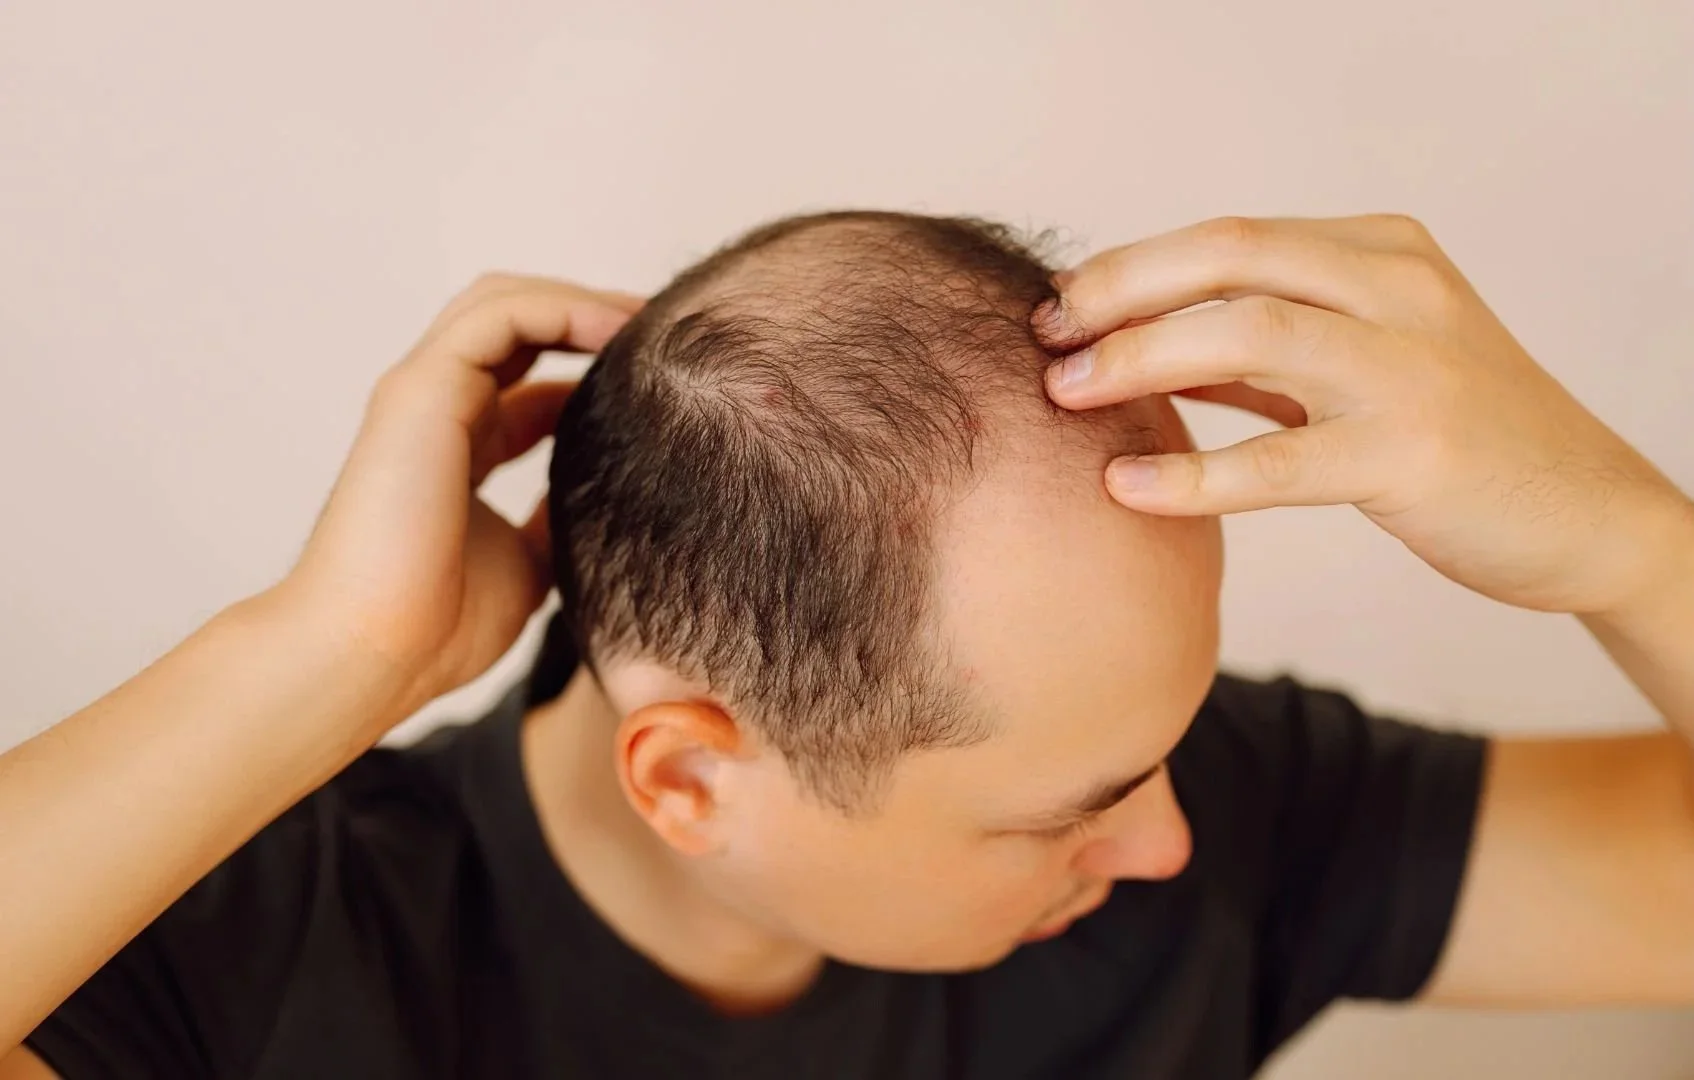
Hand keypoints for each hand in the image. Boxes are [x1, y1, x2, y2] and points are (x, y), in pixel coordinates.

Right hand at [280, 274, 640, 715]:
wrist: (374, 655)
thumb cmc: (439, 628)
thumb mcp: (532, 561)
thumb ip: (562, 516)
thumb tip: (618, 493)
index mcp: (461, 446)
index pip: (532, 379)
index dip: (598, 370)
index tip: (669, 382)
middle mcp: (439, 409)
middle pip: (519, 325)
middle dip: (592, 317)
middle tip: (667, 333)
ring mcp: (425, 393)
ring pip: (506, 304)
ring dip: (582, 302)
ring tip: (650, 320)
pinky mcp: (419, 390)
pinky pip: (500, 317)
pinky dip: (563, 310)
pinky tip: (617, 331)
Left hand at [1037, 214, 1693, 615]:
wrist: (1586, 514)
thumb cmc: (1456, 438)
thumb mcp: (1365, 360)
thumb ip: (1270, 346)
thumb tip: (1143, 346)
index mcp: (1382, 251)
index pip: (1232, 236)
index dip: (1131, 266)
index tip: (1059, 306)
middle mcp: (1399, 287)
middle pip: (1230, 256)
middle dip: (1121, 291)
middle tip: (1044, 337)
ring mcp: (1412, 365)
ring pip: (1249, 331)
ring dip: (1141, 357)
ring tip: (1065, 394)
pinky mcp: (1414, 452)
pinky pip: (1278, 458)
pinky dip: (1191, 471)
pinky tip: (1124, 484)